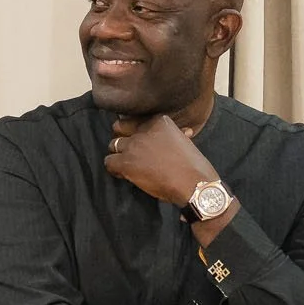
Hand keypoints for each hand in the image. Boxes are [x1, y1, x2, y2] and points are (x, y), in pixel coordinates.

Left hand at [103, 115, 218, 206]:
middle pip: (119, 130)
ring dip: (118, 155)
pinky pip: (108, 162)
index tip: (139, 142)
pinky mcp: (126, 162)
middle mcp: (144, 130)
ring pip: (113, 145)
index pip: (134, 121)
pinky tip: (125, 175)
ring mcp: (134, 145)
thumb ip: (177, 135)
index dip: (134, 132)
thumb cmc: (193, 166)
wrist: (194, 183)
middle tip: (130, 153)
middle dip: (123, 141)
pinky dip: (114, 169)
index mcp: (159, 121)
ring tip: (129, 165)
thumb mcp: (186, 142)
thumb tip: (184, 132)